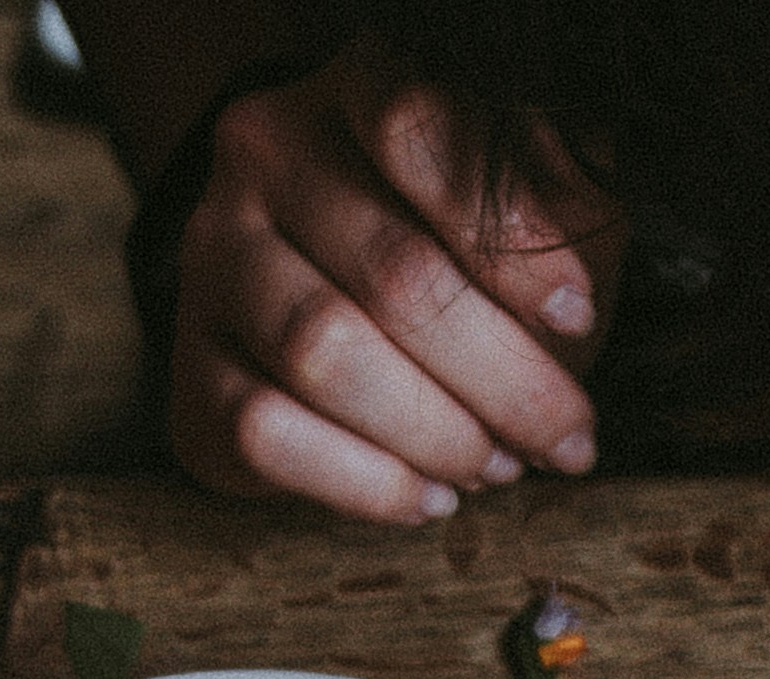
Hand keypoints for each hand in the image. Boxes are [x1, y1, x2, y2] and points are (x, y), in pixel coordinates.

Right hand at [165, 47, 620, 525]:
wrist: (331, 312)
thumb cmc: (456, 256)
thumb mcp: (530, 212)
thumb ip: (562, 217)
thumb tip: (567, 286)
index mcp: (349, 90)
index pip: (418, 131)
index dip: (509, 236)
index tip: (577, 315)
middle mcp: (262, 156)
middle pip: (393, 272)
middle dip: (503, 376)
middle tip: (566, 437)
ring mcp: (213, 260)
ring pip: (324, 353)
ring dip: (436, 432)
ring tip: (499, 465)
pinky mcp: (192, 368)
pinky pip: (269, 432)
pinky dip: (368, 482)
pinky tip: (429, 496)